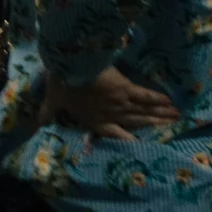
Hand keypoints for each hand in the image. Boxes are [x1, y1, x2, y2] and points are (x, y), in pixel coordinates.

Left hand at [44, 67, 179, 141]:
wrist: (70, 67)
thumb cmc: (61, 83)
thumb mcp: (52, 99)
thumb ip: (46, 112)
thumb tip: (35, 125)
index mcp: (94, 119)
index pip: (114, 133)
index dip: (128, 139)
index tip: (140, 143)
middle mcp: (110, 114)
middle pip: (136, 122)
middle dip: (153, 125)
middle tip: (171, 127)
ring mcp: (120, 102)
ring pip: (144, 111)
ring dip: (160, 114)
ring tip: (176, 117)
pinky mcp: (125, 89)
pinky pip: (145, 95)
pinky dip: (157, 99)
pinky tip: (170, 101)